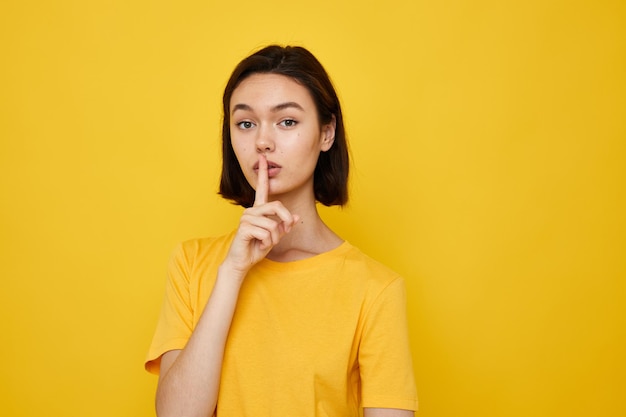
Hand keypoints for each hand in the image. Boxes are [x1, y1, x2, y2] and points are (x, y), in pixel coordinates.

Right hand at [222, 154, 298, 276]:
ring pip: (273, 224)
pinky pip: (266, 233)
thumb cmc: (256, 248)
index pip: (262, 188)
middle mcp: (251, 210)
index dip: (264, 173)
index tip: (264, 158)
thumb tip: (296, 216)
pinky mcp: (244, 228)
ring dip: (274, 238)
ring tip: (266, 242)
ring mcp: (246, 218)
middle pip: (277, 206)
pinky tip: (258, 244)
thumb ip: (284, 226)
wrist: (243, 262)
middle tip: (286, 230)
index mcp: (258, 210)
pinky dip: (267, 242)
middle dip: (286, 220)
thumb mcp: (275, 236)